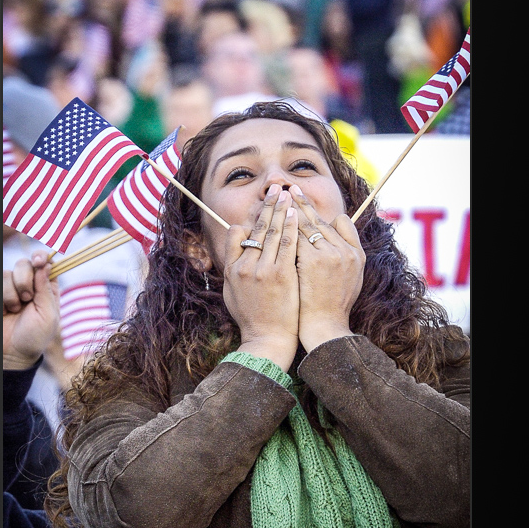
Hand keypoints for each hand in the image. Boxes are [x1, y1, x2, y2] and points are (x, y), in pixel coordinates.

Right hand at [3, 252, 59, 369]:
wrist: (12, 354)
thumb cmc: (35, 337)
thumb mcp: (48, 315)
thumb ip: (46, 289)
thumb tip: (46, 264)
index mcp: (47, 288)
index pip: (45, 263)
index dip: (41, 258)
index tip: (38, 261)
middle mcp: (30, 285)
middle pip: (25, 263)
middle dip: (25, 280)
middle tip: (27, 299)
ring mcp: (11, 289)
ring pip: (8, 273)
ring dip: (12, 294)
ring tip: (15, 310)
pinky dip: (2, 297)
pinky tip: (5, 311)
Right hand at [222, 184, 299, 370]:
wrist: (267, 339)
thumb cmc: (251, 317)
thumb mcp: (232, 292)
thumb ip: (233, 267)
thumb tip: (238, 246)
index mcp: (232, 269)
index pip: (236, 233)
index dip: (249, 220)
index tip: (260, 210)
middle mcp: (245, 266)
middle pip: (257, 228)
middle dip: (267, 206)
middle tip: (276, 188)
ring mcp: (263, 270)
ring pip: (273, 232)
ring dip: (281, 210)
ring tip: (287, 193)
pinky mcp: (282, 275)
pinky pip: (288, 245)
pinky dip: (291, 227)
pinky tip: (296, 215)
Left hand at [289, 184, 364, 351]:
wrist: (326, 328)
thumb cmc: (334, 305)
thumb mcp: (351, 277)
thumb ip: (346, 250)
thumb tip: (336, 225)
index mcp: (355, 253)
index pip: (335, 222)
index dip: (316, 211)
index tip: (302, 200)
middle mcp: (344, 251)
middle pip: (318, 219)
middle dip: (301, 203)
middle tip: (287, 188)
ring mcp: (328, 255)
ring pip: (305, 226)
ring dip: (289, 211)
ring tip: (277, 200)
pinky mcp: (312, 262)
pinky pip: (295, 238)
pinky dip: (283, 231)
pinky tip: (271, 222)